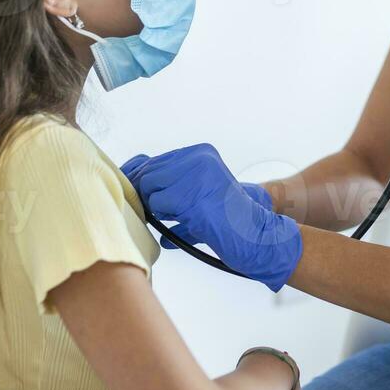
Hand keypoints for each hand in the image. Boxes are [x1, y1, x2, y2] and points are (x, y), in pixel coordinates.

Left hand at [122, 145, 301, 291]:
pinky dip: (165, 221)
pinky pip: (157, 207)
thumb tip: (132, 178)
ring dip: (156, 209)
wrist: (257, 236)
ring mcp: (195, 176)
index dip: (139, 181)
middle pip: (148, 173)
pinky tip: (184, 227)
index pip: (153, 160)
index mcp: (200, 153)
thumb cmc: (227, 219)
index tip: (137, 197)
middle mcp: (198, 158)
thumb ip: (170, 183)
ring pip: (149, 189)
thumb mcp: (199, 191)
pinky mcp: (191, 198)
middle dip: (145, 195)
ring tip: (179, 219)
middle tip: (156, 214)